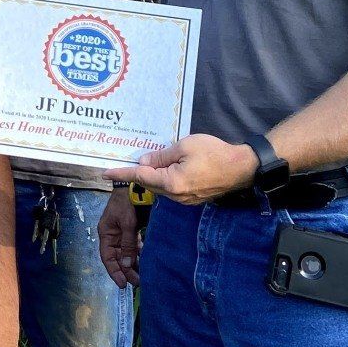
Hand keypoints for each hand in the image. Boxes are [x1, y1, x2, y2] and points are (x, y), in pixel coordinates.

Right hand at [98, 189, 141, 287]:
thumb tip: (127, 264)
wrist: (134, 185)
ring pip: (125, 252)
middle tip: (137, 283)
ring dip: (132, 263)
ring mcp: (121, 232)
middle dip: (125, 270)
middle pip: (117, 257)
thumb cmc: (127, 203)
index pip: (107, 257)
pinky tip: (144, 261)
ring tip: (141, 276)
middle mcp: (112, 235)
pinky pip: (133, 246)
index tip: (122, 284)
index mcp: (106, 233)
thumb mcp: (127, 223)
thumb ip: (128, 244)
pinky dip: (137, 253)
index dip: (114, 271)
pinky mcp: (131, 229)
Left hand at [105, 133, 257, 205]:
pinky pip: (172, 189)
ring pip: (160, 187)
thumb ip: (162, 155)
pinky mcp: (192, 199)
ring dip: (153, 176)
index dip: (122, 173)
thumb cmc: (214, 153)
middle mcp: (176, 196)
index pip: (141, 176)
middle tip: (127, 161)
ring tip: (150, 161)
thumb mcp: (185, 146)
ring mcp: (185, 200)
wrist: (242, 168)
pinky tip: (166, 168)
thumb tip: (144, 161)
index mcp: (172, 182)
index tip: (106, 173)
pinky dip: (165, 179)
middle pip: (150, 183)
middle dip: (139, 173)